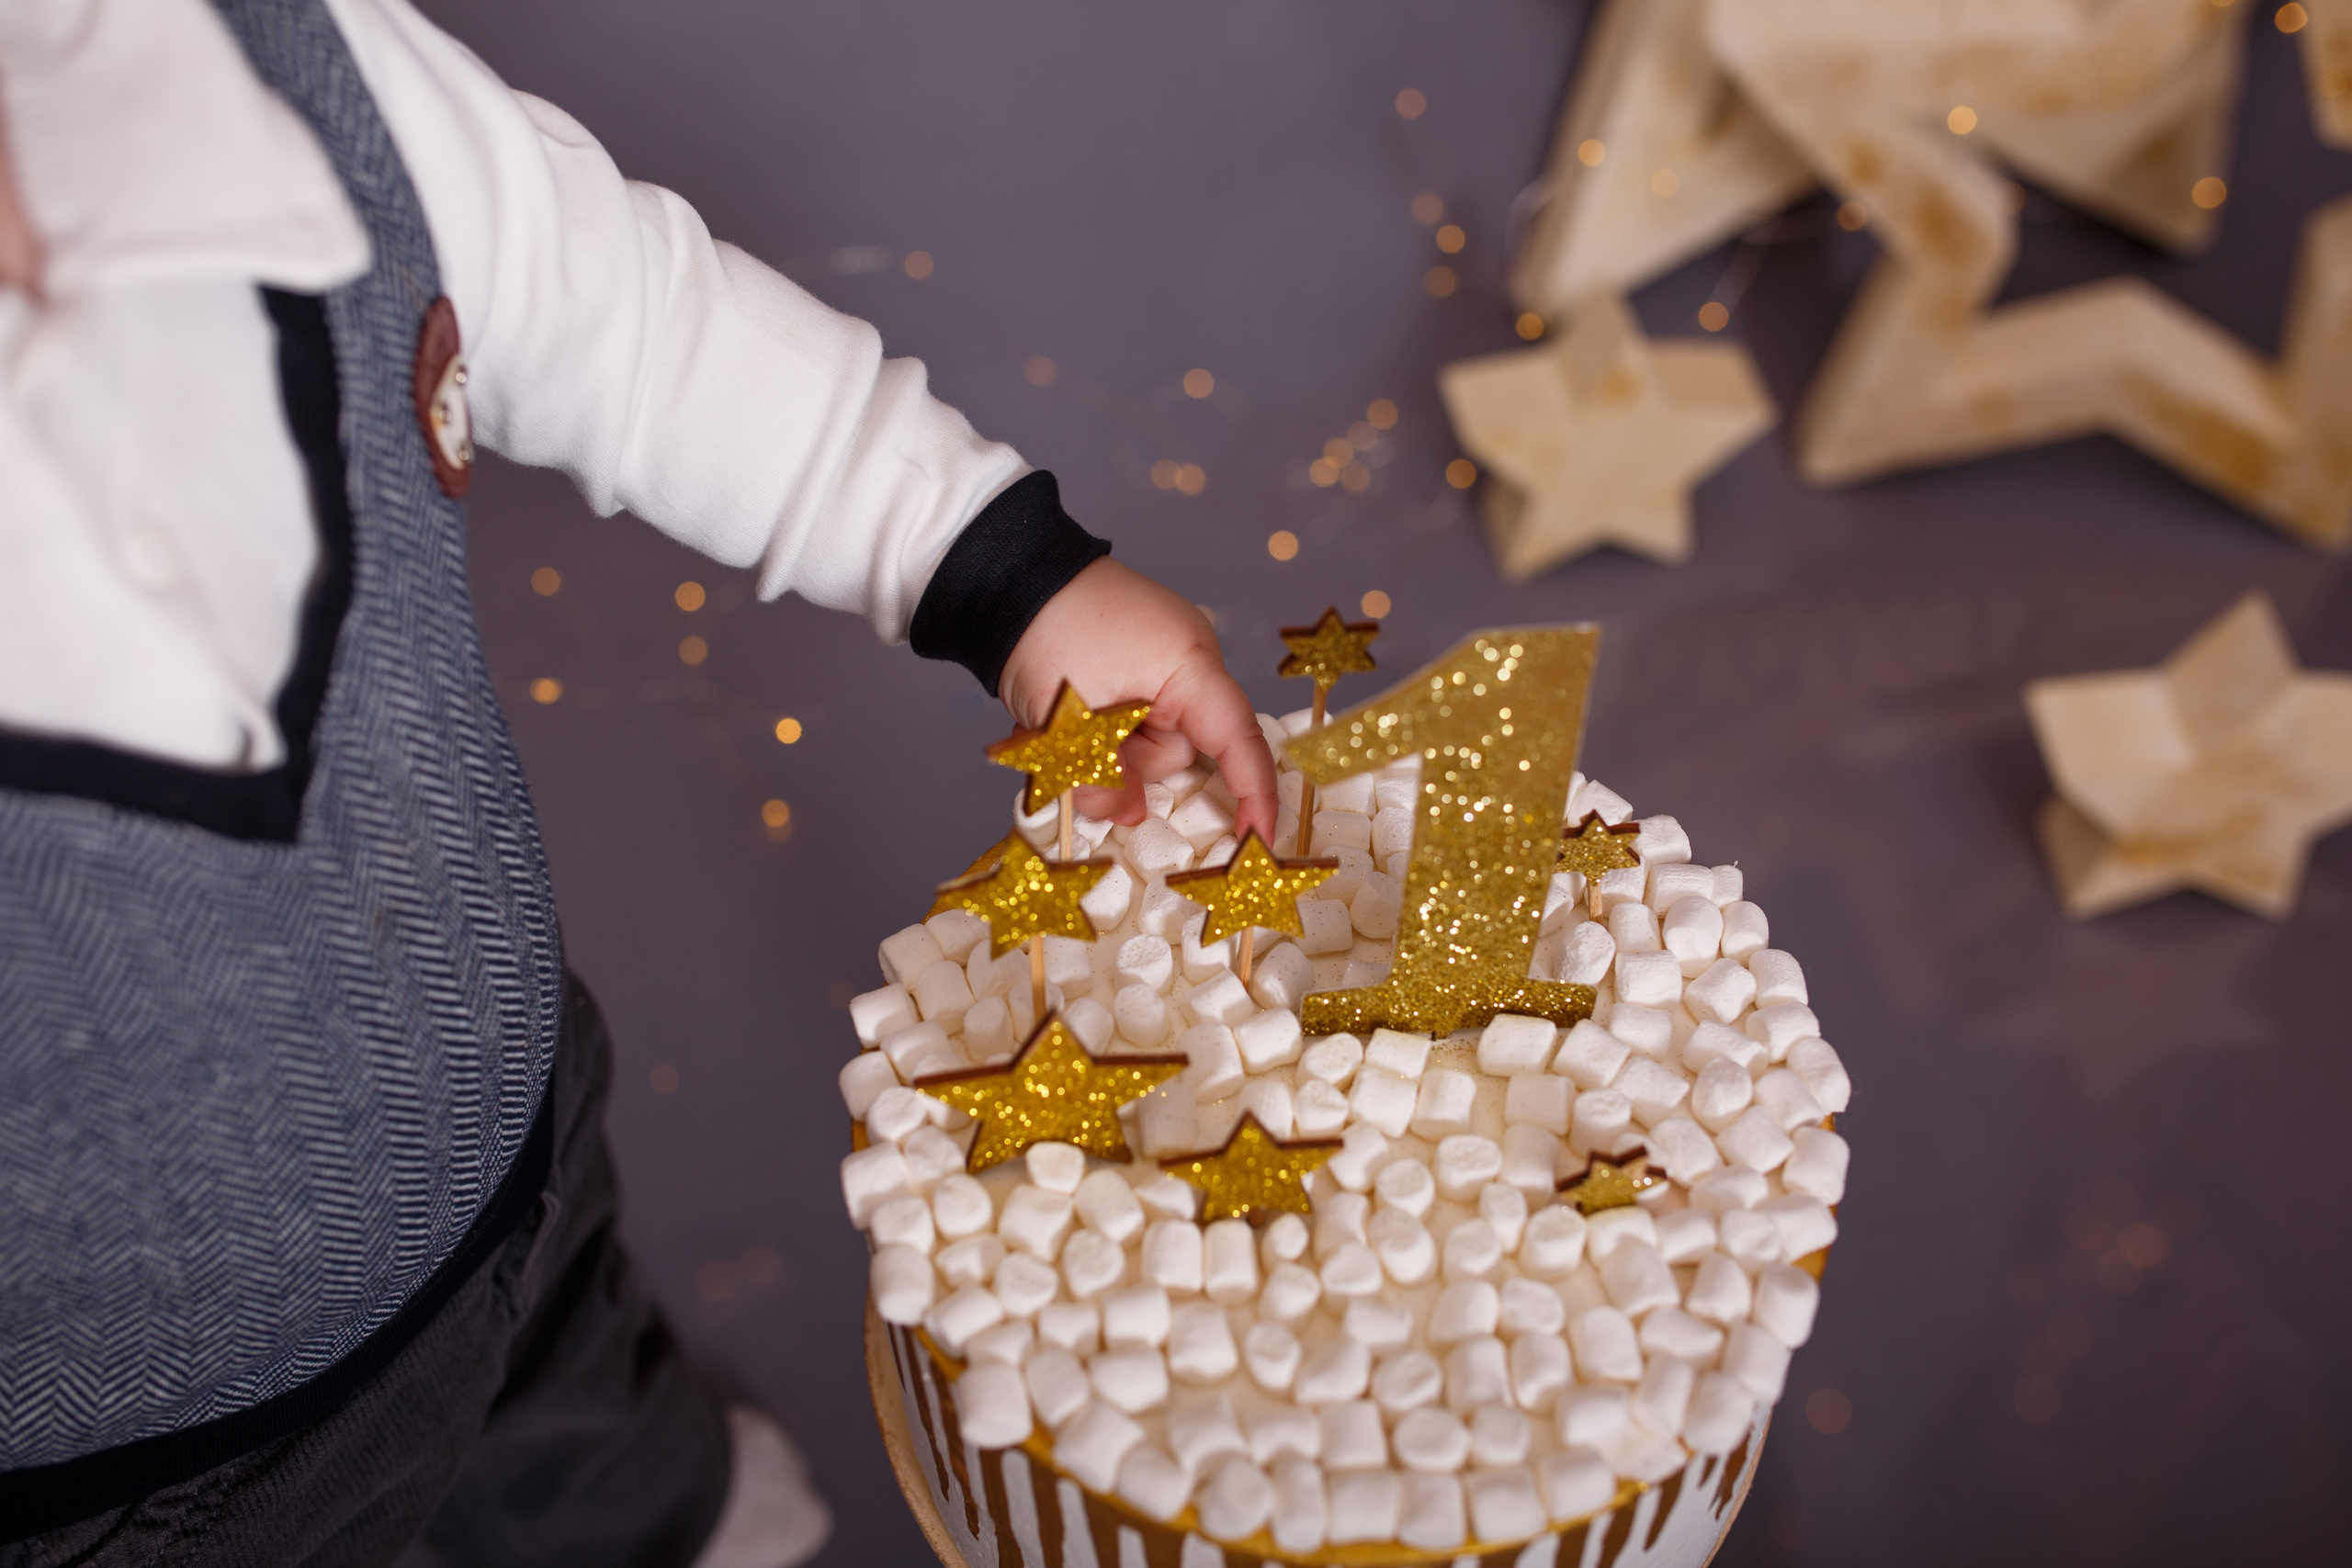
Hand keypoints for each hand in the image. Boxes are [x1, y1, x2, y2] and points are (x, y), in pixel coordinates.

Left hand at [999, 558, 1278, 842]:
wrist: (1006, 575)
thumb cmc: (1045, 630)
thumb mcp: (1070, 723)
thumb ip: (1105, 780)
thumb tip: (1130, 816)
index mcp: (1189, 663)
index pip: (1238, 738)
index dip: (1254, 792)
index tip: (1259, 836)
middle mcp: (1187, 659)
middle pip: (1179, 748)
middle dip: (1127, 764)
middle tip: (1076, 754)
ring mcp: (1162, 658)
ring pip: (1147, 739)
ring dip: (1103, 747)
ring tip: (1055, 723)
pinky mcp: (1136, 661)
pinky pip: (1131, 717)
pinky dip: (1098, 729)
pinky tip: (1061, 717)